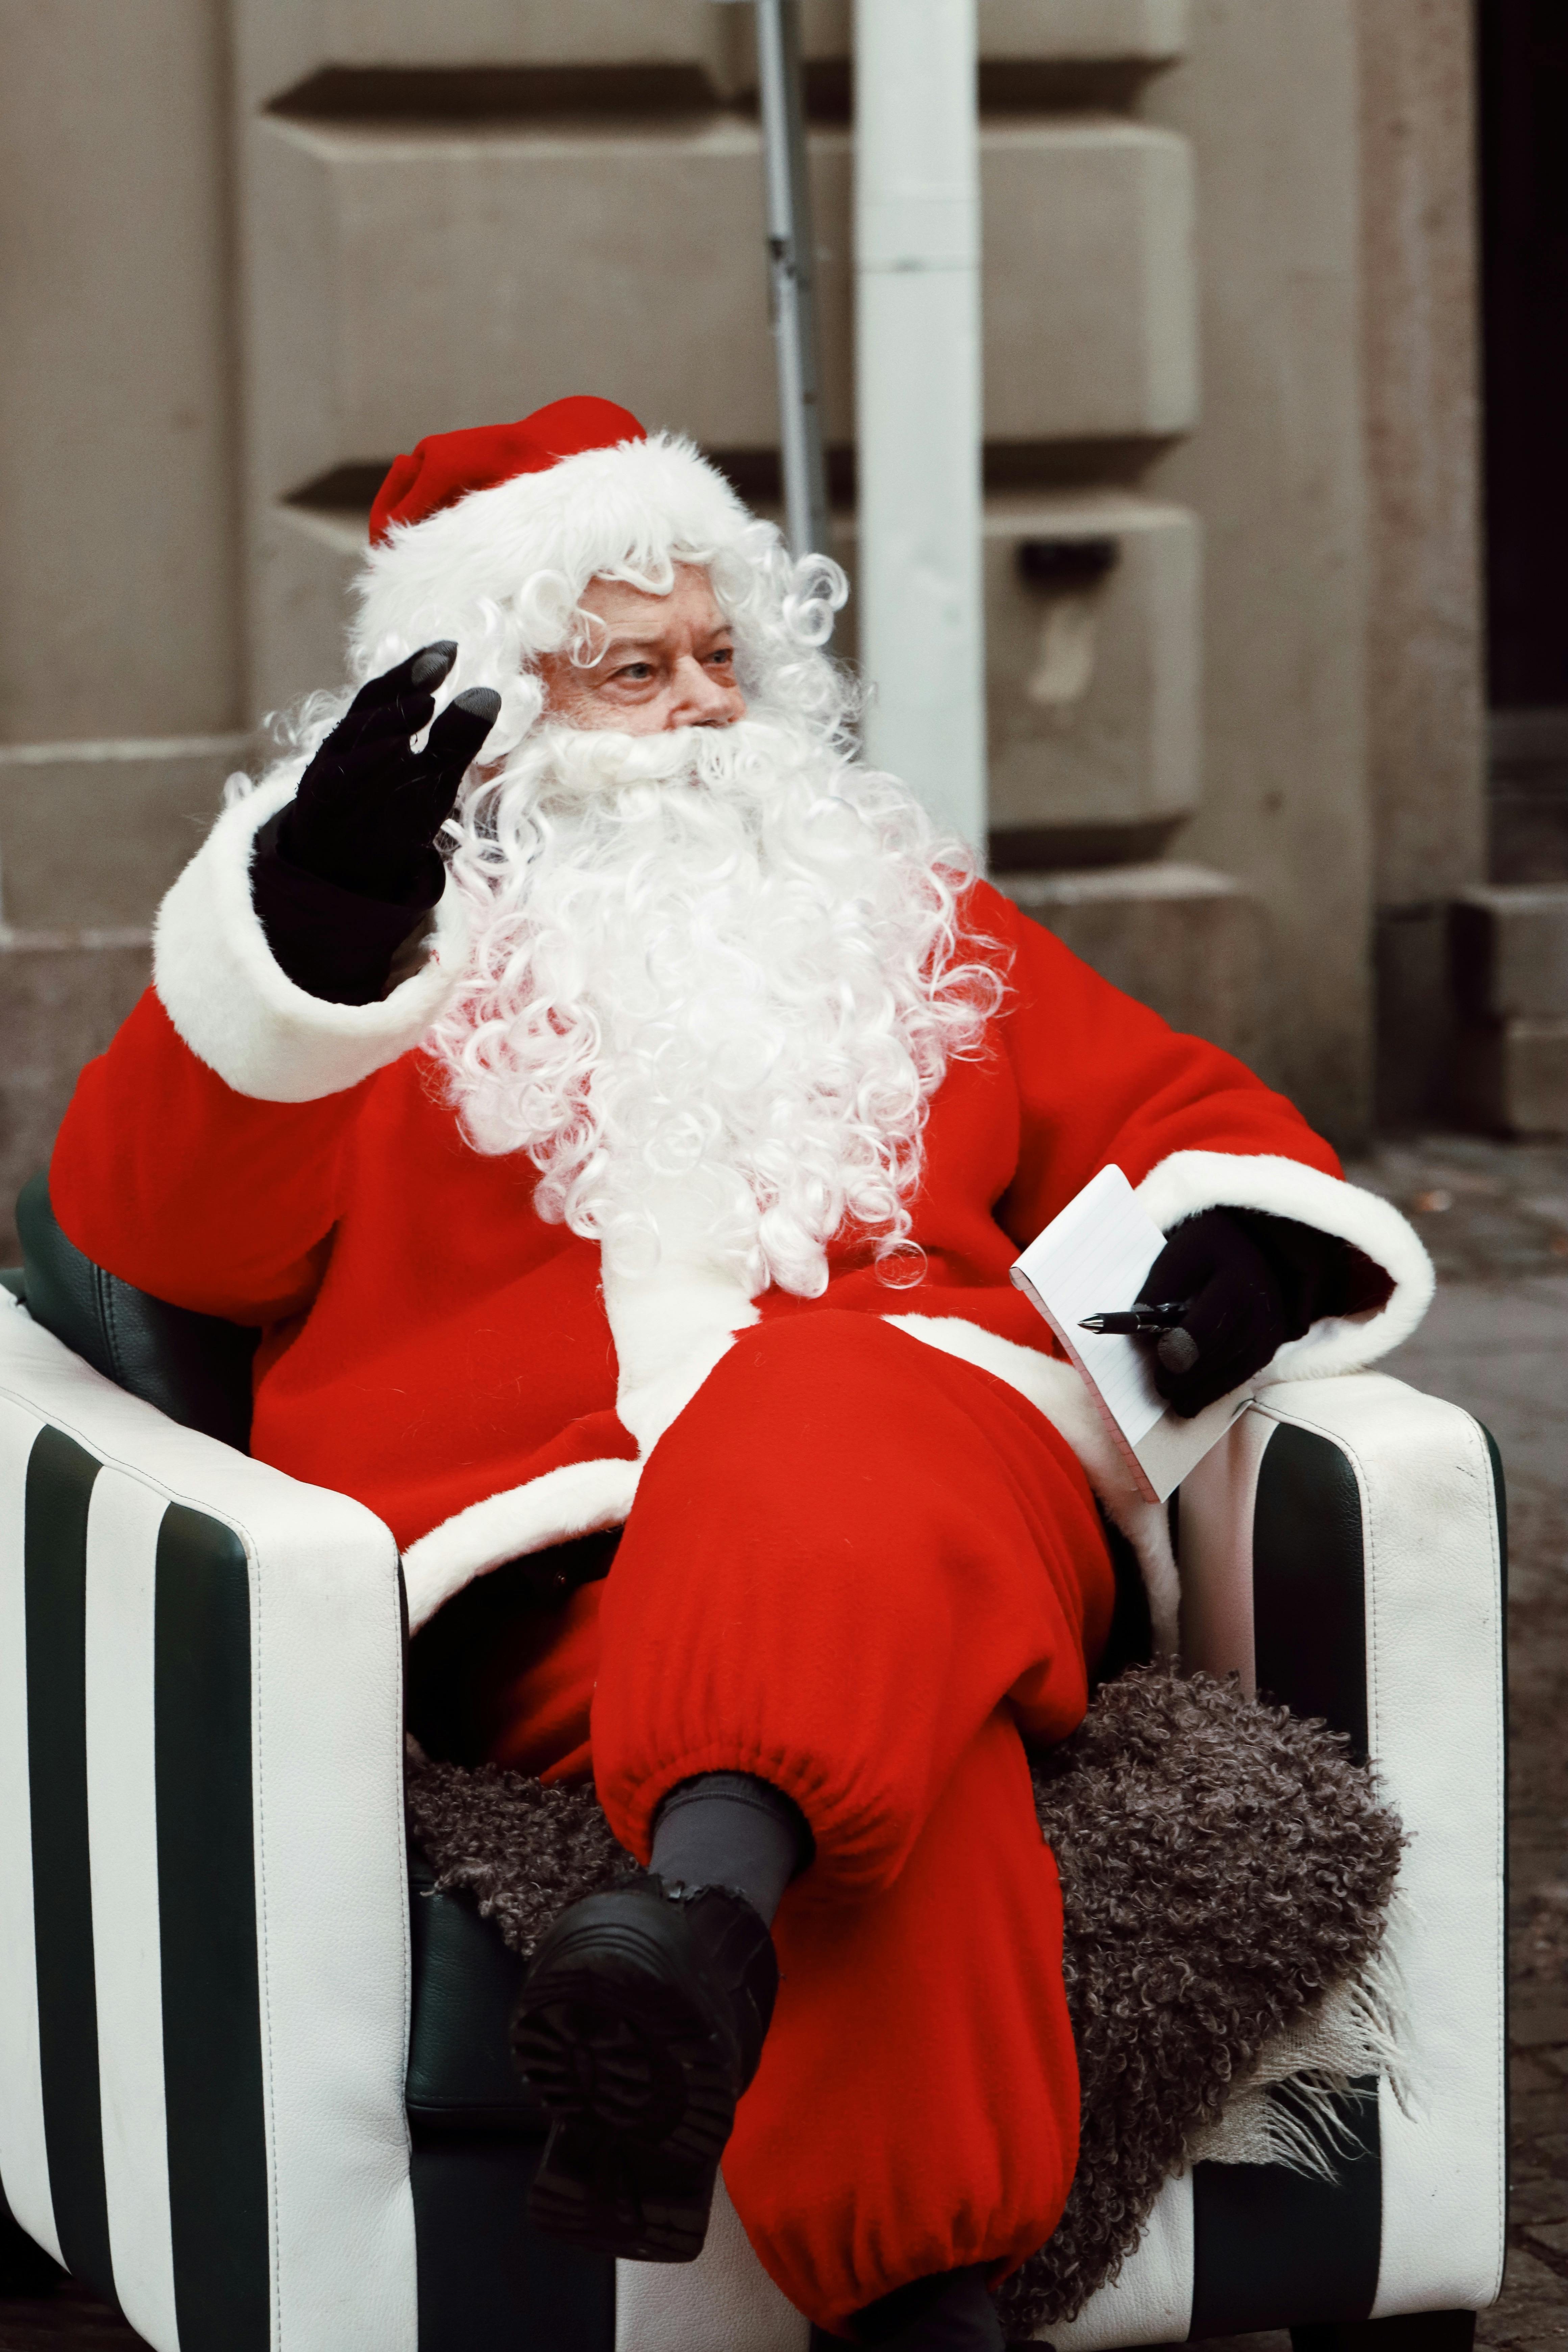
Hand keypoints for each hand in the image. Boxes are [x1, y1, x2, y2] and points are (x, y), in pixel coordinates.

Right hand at [279, 643, 499, 904]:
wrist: (345, 876)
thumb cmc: (389, 818)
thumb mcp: (434, 779)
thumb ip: (455, 741)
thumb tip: (490, 694)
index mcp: (372, 732)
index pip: (392, 693)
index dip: (417, 668)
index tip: (450, 647)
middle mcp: (347, 744)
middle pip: (372, 703)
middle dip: (406, 681)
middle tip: (442, 660)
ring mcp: (329, 772)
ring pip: (355, 736)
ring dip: (391, 717)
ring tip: (427, 701)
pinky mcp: (320, 805)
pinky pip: (341, 778)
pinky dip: (368, 762)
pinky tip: (397, 748)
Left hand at [1140, 1208, 1287, 1417]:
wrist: (1254, 1244)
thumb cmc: (1207, 1249)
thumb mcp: (1178, 1255)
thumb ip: (1158, 1289)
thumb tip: (1139, 1327)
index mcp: (1236, 1283)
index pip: (1207, 1328)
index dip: (1181, 1352)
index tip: (1160, 1367)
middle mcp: (1261, 1309)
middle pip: (1221, 1354)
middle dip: (1189, 1377)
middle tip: (1161, 1388)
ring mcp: (1271, 1328)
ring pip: (1235, 1370)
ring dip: (1204, 1390)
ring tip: (1175, 1402)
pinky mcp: (1272, 1342)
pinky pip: (1245, 1373)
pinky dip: (1219, 1387)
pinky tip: (1196, 1397)